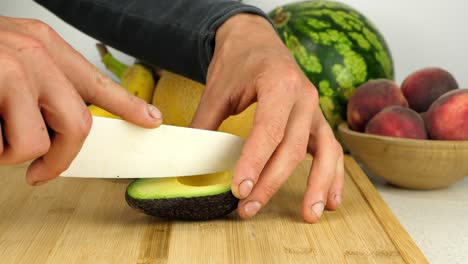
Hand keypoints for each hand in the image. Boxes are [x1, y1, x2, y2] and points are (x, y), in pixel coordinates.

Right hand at [0, 16, 161, 184]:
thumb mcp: (9, 61)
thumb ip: (40, 88)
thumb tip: (59, 125)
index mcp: (44, 47)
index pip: (98, 82)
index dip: (128, 106)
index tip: (151, 120)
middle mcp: (36, 53)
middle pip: (78, 124)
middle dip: (61, 158)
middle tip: (42, 171)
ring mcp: (14, 68)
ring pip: (38, 140)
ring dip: (14, 154)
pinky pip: (8, 141)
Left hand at [190, 14, 343, 222]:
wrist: (257, 40)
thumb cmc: (238, 62)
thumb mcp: (217, 89)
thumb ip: (206, 125)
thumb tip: (192, 161)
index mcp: (279, 83)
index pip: (268, 130)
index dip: (254, 162)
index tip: (240, 189)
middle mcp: (304, 96)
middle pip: (293, 147)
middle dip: (271, 182)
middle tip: (248, 208)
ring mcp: (316, 108)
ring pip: (325, 152)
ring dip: (317, 186)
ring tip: (309, 215)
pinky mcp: (318, 120)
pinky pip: (332, 150)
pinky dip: (334, 176)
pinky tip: (331, 201)